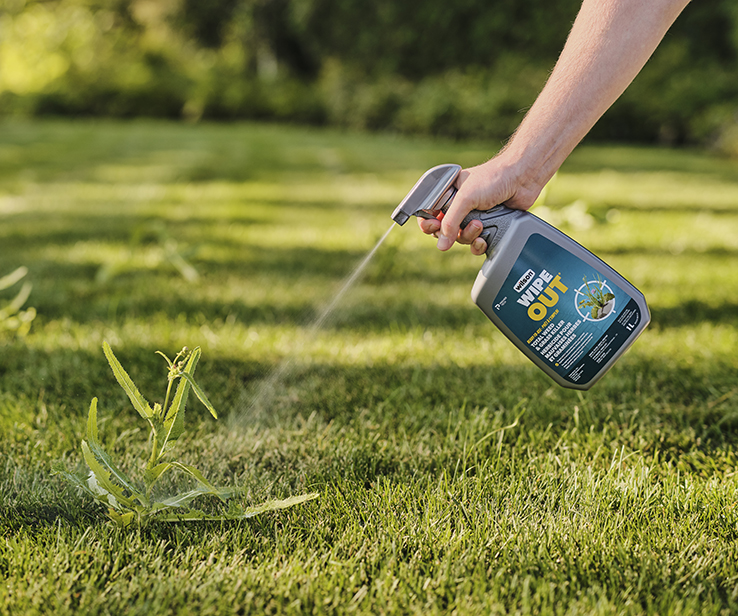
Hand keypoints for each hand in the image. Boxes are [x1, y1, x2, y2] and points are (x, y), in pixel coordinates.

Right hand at [417, 153, 541, 253]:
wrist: (522, 179)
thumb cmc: (493, 178)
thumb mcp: (466, 198)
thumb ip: (450, 221)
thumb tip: (441, 245)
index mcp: (448, 194)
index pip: (429, 213)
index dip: (428, 223)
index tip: (433, 227)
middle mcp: (459, 206)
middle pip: (445, 231)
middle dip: (452, 232)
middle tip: (460, 227)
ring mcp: (474, 217)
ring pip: (461, 239)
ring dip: (469, 236)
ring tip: (480, 226)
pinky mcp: (488, 226)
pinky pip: (477, 244)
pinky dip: (479, 245)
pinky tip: (483, 240)